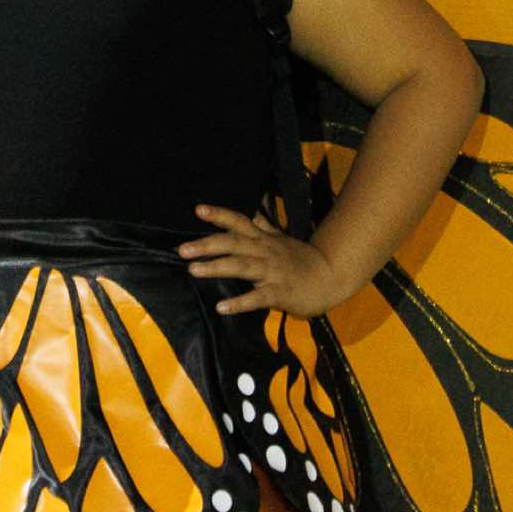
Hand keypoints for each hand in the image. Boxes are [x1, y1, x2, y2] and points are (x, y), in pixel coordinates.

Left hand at [178, 205, 347, 316]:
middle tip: (182, 249)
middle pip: (234, 243)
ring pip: (242, 266)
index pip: (239, 222)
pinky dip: (240, 302)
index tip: (198, 210)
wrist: (331, 276)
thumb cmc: (301, 259)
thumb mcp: (280, 238)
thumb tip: (251, 204)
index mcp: (263, 239)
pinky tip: (222, 307)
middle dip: (207, 244)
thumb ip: (262, 224)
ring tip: (193, 270)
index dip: (219, 215)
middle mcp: (265, 251)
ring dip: (217, 267)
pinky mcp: (280, 293)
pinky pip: (258, 298)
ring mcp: (273, 272)